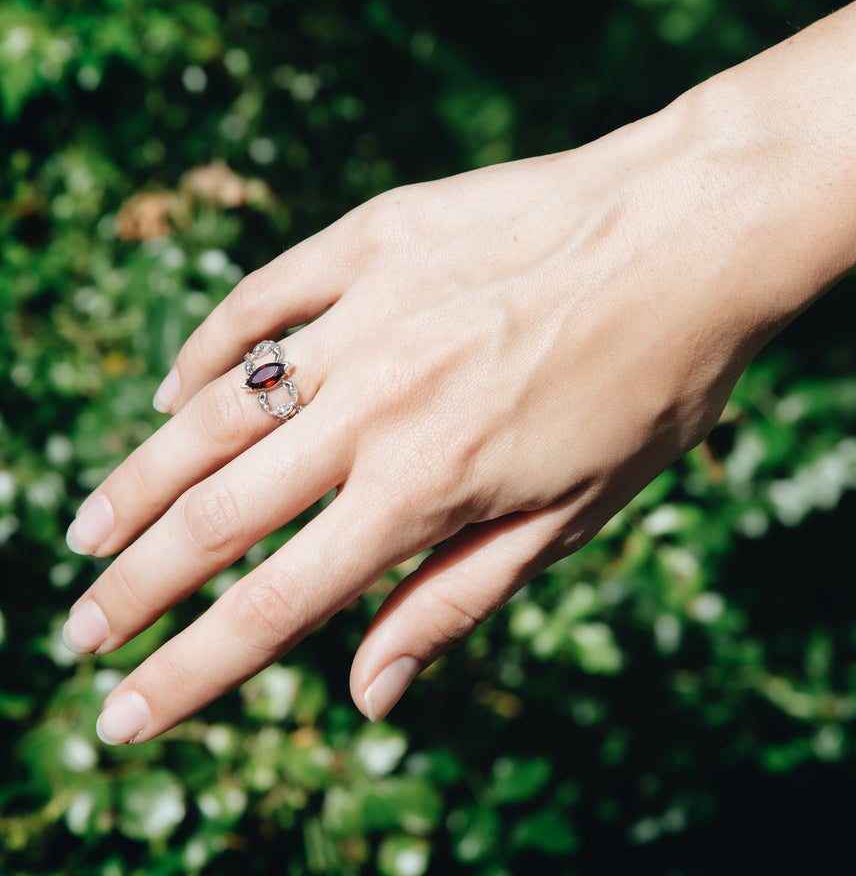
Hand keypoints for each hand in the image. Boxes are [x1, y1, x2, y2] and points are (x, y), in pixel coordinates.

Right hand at [61, 96, 784, 743]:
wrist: (692, 230)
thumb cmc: (654, 383)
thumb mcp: (577, 513)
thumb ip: (460, 596)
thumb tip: (369, 690)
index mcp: (429, 488)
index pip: (275, 606)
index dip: (189, 672)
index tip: (121, 714)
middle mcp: (377, 405)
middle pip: (217, 515)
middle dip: (135, 586)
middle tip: (76, 628)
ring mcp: (366, 313)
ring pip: (215, 411)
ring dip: (140, 479)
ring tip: (89, 530)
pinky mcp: (373, 240)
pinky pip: (261, 302)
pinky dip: (206, 353)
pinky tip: (174, 391)